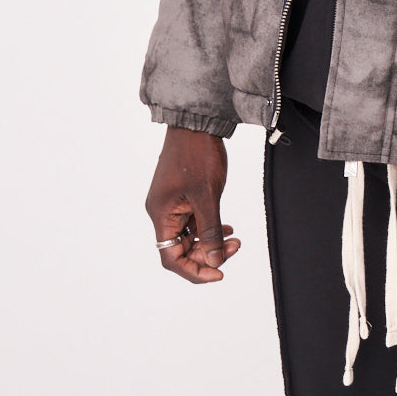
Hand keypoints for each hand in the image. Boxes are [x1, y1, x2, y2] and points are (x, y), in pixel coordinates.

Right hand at [145, 126, 240, 283]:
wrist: (196, 122)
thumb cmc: (197, 154)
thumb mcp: (207, 196)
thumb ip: (210, 231)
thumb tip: (216, 261)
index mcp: (161, 214)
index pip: (172, 258)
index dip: (194, 270)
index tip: (219, 273)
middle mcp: (162, 212)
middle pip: (181, 249)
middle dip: (208, 254)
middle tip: (235, 247)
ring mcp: (171, 203)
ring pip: (189, 235)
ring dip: (211, 241)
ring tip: (235, 239)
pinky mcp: (181, 195)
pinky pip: (193, 221)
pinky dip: (209, 227)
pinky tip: (227, 227)